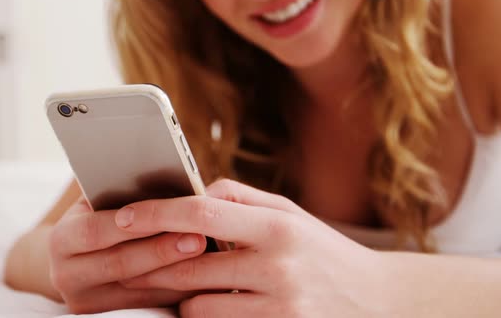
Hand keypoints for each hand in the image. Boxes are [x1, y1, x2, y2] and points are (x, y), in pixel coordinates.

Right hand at [48, 197, 206, 313]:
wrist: (79, 260)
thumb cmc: (100, 217)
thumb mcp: (99, 203)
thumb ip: (121, 195)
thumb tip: (165, 180)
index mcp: (62, 239)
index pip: (96, 231)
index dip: (135, 224)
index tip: (171, 213)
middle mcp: (67, 274)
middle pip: (120, 263)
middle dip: (162, 250)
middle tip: (199, 237)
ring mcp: (86, 301)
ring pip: (137, 290)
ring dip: (175, 273)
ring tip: (207, 257)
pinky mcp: (106, 317)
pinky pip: (148, 305)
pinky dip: (176, 290)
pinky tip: (201, 276)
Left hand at [114, 179, 391, 316]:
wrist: (378, 302)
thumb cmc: (323, 250)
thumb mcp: (290, 214)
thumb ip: (240, 198)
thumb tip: (191, 193)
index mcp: (277, 226)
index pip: (201, 214)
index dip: (155, 213)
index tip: (122, 216)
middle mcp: (277, 267)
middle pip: (188, 265)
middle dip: (153, 263)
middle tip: (133, 258)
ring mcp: (278, 307)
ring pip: (196, 306)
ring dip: (180, 296)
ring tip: (184, 284)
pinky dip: (205, 317)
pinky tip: (213, 303)